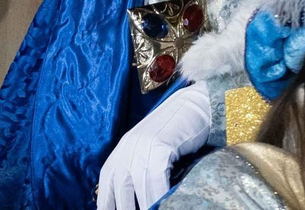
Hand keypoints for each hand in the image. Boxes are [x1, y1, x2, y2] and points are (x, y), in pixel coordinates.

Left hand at [97, 81, 211, 209]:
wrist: (198, 105)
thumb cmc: (179, 130)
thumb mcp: (153, 147)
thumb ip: (141, 167)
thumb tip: (139, 197)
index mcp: (125, 146)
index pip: (108, 178)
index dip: (106, 200)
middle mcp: (130, 145)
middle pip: (121, 186)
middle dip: (126, 207)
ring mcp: (144, 145)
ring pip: (139, 186)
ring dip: (145, 206)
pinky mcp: (161, 146)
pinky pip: (156, 179)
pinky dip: (158, 196)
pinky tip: (163, 204)